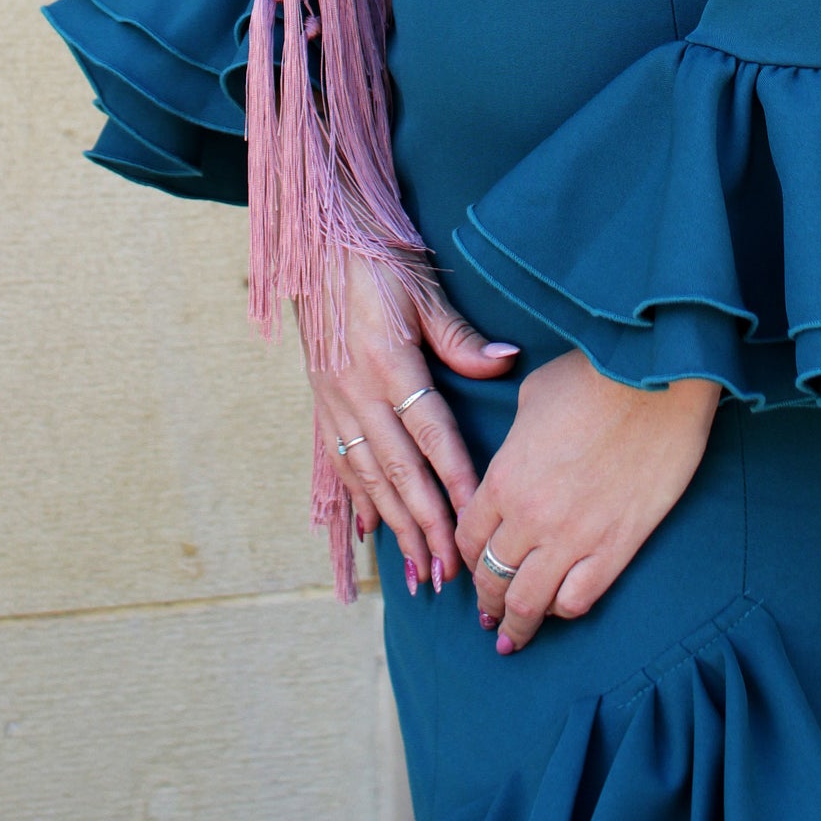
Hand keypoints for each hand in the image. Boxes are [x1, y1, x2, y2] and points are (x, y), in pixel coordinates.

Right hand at [308, 258, 517, 591]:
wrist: (314, 247)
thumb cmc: (377, 262)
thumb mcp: (423, 291)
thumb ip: (461, 336)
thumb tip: (506, 359)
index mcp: (388, 362)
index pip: (430, 433)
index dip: (453, 480)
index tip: (473, 521)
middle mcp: (357, 391)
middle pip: (398, 471)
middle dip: (425, 526)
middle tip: (448, 573)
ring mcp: (334, 402)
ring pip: (368, 478)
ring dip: (395, 528)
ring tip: (418, 572)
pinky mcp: (321, 404)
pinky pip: (341, 463)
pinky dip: (358, 501)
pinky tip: (372, 532)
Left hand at [456, 350, 720, 650]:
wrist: (655, 377)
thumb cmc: (593, 374)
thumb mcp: (533, 397)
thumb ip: (515, 439)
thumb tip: (517, 453)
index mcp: (503, 478)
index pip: (469, 536)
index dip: (467, 557)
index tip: (472, 565)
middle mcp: (530, 517)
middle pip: (493, 577)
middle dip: (486, 600)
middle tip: (488, 614)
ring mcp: (574, 537)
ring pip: (530, 602)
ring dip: (518, 623)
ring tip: (514, 635)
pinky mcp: (617, 547)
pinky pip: (579, 600)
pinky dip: (563, 611)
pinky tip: (560, 609)